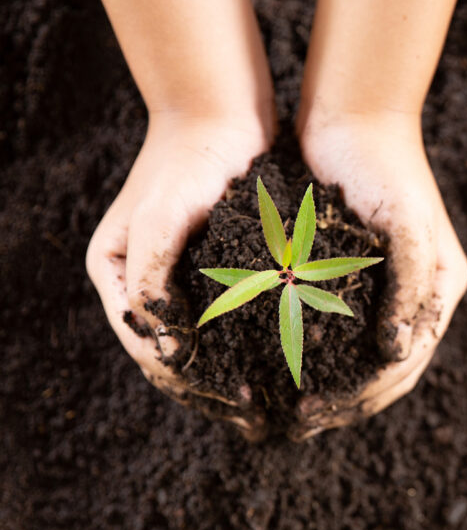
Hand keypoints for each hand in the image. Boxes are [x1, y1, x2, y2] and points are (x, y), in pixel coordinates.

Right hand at [86, 114, 270, 439]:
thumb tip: (166, 351)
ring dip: (236, 375)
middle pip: (176, 357)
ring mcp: (182, 276)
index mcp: (116, 276)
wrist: (219, 112)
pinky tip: (286, 360)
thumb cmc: (185, 160)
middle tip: (261, 418)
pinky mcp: (219, 266)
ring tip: (276, 403)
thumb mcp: (161, 218)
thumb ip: (154, 280)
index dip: (191, 384)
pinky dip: (253, 342)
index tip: (239, 403)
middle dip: (215, 392)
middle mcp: (145, 283)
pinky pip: (233, 317)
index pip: (149, 350)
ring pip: (207, 343)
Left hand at [290, 113, 466, 439]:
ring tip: (290, 410)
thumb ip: (409, 288)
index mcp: (441, 288)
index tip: (318, 412)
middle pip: (387, 370)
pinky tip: (281, 365)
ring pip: (360, 356)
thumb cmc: (385, 167)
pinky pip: (337, 328)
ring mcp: (385, 286)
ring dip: (331, 386)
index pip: (408, 362)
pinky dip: (315, 352)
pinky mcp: (351, 274)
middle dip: (346, 401)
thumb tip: (396, 353)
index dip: (365, 394)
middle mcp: (416, 294)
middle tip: (299, 424)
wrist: (354, 115)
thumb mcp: (405, 225)